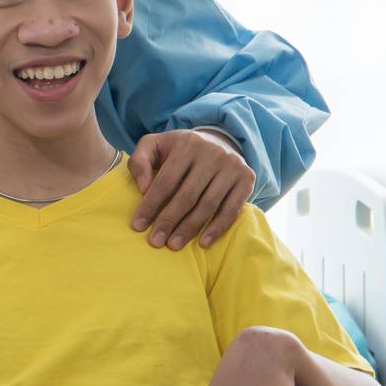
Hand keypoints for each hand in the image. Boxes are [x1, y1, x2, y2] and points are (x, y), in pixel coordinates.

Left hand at [128, 129, 254, 249]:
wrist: (217, 140)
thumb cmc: (178, 150)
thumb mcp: (154, 145)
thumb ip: (139, 161)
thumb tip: (143, 188)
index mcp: (186, 144)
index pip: (165, 180)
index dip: (150, 205)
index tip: (138, 226)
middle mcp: (212, 153)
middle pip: (187, 195)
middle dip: (169, 221)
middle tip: (156, 242)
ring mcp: (232, 166)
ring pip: (208, 204)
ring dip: (190, 228)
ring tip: (174, 245)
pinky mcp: (247, 179)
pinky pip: (231, 209)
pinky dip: (217, 228)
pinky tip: (203, 242)